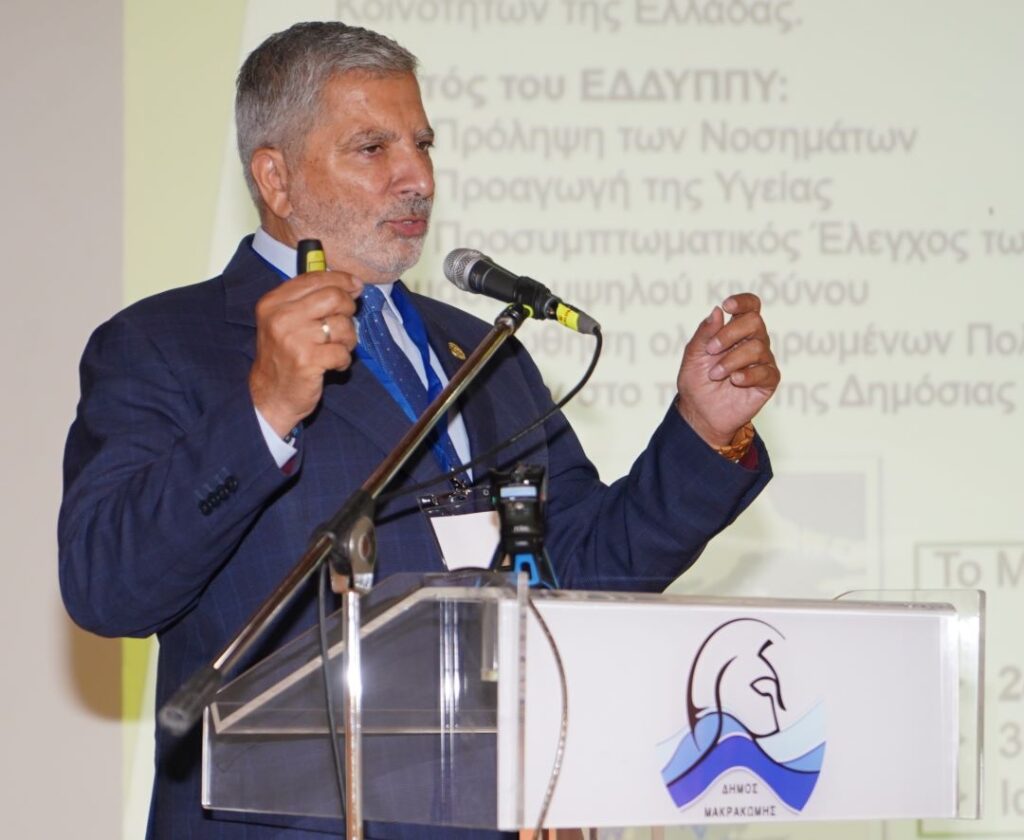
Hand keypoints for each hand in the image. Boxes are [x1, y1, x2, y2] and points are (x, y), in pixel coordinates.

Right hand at [249, 271, 361, 437]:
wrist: (271, 396)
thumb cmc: (283, 357)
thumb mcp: (285, 321)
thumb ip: (309, 300)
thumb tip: (350, 284)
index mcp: (274, 302)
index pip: (315, 278)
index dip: (341, 280)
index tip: (356, 285)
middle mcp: (281, 317)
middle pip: (334, 297)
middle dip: (348, 309)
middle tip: (344, 324)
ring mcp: (294, 338)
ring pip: (343, 325)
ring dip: (347, 339)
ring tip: (335, 349)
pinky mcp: (307, 360)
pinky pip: (343, 352)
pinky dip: (344, 360)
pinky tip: (332, 364)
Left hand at [676, 293, 779, 447]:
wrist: (700, 413)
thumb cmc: (697, 382)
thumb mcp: (694, 356)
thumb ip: (704, 334)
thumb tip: (717, 311)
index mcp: (735, 332)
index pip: (751, 307)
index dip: (743, 301)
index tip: (727, 306)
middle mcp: (752, 342)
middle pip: (755, 321)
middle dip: (731, 333)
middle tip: (712, 351)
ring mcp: (762, 361)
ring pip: (758, 347)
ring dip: (732, 360)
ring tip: (715, 375)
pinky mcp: (768, 381)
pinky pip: (766, 371)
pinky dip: (748, 374)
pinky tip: (734, 380)